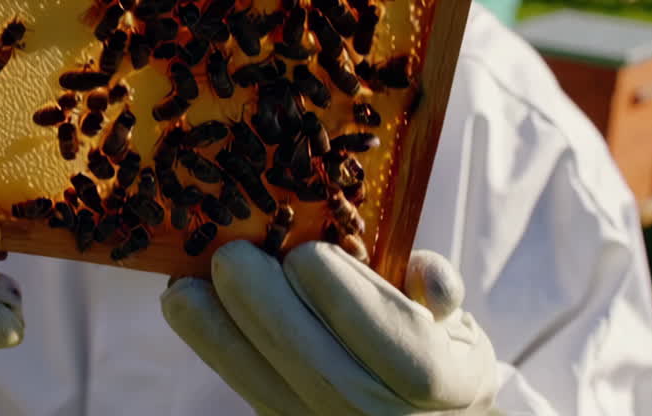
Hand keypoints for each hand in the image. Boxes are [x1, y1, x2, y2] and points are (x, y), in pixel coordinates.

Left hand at [162, 242, 496, 414]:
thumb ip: (441, 291)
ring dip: (210, 314)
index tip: (307, 251)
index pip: (357, 313)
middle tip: (232, 252)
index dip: (321, 271)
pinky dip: (206, 335)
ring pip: (245, 363)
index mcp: (422, 371)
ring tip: (187, 278)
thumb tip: (425, 271)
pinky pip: (234, 377)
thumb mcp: (463, 331)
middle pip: (288, 337)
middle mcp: (366, 407)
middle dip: (251, 285)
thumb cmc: (445, 368)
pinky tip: (188, 303)